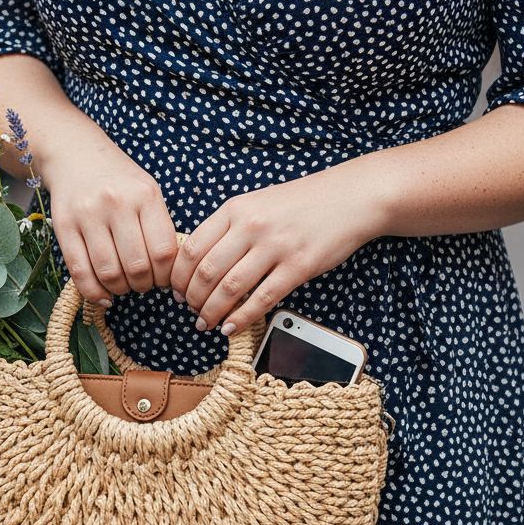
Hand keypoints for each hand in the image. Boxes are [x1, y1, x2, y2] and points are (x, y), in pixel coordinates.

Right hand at [42, 129, 177, 305]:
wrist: (75, 154)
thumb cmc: (119, 179)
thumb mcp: (147, 191)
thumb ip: (159, 227)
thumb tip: (171, 275)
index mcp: (145, 195)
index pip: (164, 251)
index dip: (166, 276)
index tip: (163, 279)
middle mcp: (116, 203)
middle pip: (137, 266)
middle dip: (144, 286)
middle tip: (143, 284)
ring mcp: (87, 214)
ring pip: (109, 272)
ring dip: (120, 290)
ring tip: (123, 285)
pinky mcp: (63, 225)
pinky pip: (79, 271)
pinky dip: (94, 292)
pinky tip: (104, 295)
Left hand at [169, 164, 386, 336]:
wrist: (348, 197)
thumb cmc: (300, 202)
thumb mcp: (256, 202)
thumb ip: (229, 226)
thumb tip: (198, 260)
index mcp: (235, 208)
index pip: (192, 246)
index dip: (178, 275)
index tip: (175, 290)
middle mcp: (251, 226)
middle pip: (206, 271)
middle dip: (192, 298)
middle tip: (189, 310)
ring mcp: (276, 247)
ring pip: (230, 288)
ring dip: (212, 312)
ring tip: (205, 323)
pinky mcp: (299, 267)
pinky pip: (262, 299)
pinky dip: (241, 318)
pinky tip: (231, 327)